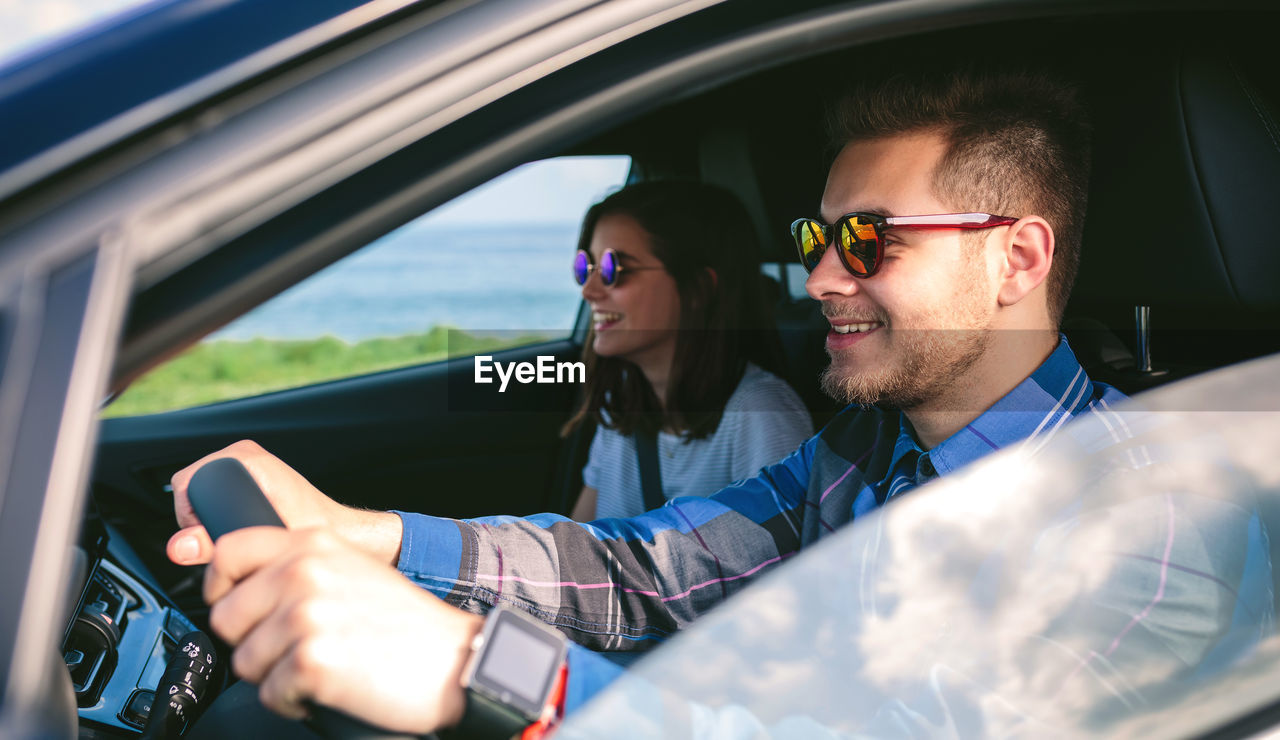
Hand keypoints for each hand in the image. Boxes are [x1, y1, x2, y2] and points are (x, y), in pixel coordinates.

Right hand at [167, 440, 401, 566]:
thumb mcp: (257, 540)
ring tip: (242, 538)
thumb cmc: (312, 532)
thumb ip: (215, 545)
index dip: (190, 518)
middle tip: (230, 541)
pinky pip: (218, 501)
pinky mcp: (253, 482)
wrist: (341, 533)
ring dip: (213, 524)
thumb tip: (178, 546)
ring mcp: (248, 468)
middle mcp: (244, 457)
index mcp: (245, 458)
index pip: (186, 485)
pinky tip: (244, 534)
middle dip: (201, 523)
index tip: (209, 537)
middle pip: (192, 494)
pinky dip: (223, 521)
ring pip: (203, 501)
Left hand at [205, 526, 482, 732]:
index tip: (239, 608)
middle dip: (253, 642)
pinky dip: (294, 702)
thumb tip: (243, 587)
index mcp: (313, 543)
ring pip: (245, 662)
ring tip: (321, 666)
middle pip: (226, 618)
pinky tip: (330, 687)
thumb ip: (300, 565)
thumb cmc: (407, 623)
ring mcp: (306, 616)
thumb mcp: (353, 568)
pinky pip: (270, 695)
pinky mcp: (311, 662)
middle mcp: (304, 572)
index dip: (220, 587)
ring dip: (276, 675)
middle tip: (296, 648)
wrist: (454, 659)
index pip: (228, 552)